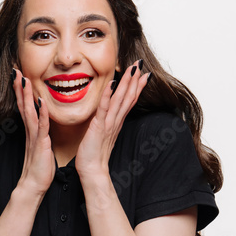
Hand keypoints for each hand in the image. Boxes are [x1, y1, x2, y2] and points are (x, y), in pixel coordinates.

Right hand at [12, 68, 54, 195]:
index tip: (19, 75)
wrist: (34, 185)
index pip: (24, 106)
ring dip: (27, 95)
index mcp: (32, 130)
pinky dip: (41, 113)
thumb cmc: (39, 167)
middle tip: (16, 71)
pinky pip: (41, 126)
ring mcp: (34, 136)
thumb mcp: (40, 146)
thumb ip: (40, 134)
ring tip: (24, 80)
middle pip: (23, 104)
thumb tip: (41, 123)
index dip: (21, 90)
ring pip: (29, 111)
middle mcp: (31, 130)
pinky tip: (41, 102)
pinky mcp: (40, 144)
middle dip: (19, 87)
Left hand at [75, 60, 149, 177]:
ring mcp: (109, 124)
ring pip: (120, 100)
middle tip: (140, 64)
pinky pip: (104, 108)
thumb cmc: (93, 154)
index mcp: (116, 122)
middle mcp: (115, 121)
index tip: (143, 73)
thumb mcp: (102, 134)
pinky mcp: (99, 127)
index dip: (136, 86)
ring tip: (133, 69)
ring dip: (127, 83)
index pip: (129, 101)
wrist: (92, 171)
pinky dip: (108, 95)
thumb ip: (106, 122)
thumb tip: (107, 113)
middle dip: (134, 80)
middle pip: (128, 97)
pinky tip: (112, 83)